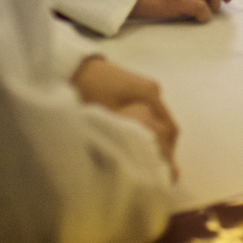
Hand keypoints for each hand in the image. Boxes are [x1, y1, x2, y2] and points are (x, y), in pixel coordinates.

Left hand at [72, 57, 178, 171]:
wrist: (73, 70)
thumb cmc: (91, 94)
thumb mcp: (110, 119)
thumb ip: (130, 136)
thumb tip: (142, 160)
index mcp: (150, 96)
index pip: (169, 130)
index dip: (168, 153)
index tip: (162, 172)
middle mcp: (153, 91)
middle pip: (167, 125)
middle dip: (163, 148)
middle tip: (153, 170)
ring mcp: (145, 88)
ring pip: (158, 120)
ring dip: (155, 138)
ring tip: (144, 158)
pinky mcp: (135, 88)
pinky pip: (149, 113)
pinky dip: (148, 128)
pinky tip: (136, 140)